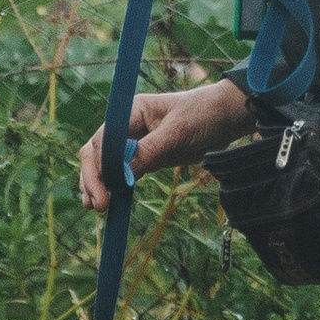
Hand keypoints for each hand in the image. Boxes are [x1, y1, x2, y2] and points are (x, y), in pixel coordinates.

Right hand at [77, 75, 252, 212]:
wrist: (226, 117)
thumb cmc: (203, 114)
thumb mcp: (178, 132)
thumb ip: (150, 150)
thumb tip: (123, 174)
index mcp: (131, 112)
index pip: (104, 139)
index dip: (99, 164)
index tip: (104, 187)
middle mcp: (127, 126)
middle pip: (97, 152)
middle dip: (92, 177)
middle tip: (97, 204)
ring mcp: (135, 142)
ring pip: (105, 165)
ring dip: (97, 184)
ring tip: (94, 207)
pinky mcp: (146, 157)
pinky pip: (122, 173)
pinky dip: (113, 187)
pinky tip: (107, 202)